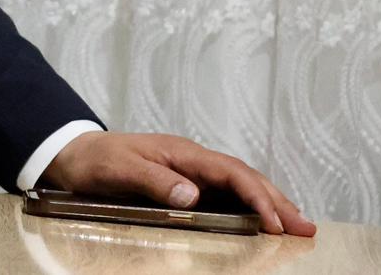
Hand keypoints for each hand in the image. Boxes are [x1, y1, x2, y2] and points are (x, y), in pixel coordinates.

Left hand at [44, 132, 315, 235]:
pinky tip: (261, 220)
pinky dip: (248, 206)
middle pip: (245, 177)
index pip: (231, 173)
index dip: (256, 197)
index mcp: (182, 153)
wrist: (74, 154)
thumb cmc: (96, 160)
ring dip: (269, 204)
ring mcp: (190, 170)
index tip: (274, 222)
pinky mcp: (185, 183)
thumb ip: (155, 180)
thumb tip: (193, 195)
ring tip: (297, 226)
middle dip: (277, 201)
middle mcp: (192, 160)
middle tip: (306, 227)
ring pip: (240, 185)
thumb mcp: (120, 169)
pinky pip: (225, 194)